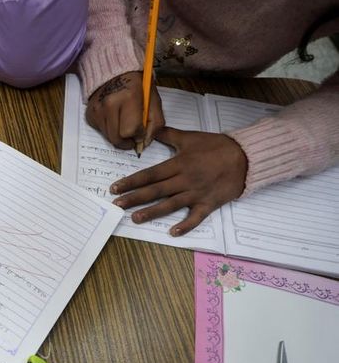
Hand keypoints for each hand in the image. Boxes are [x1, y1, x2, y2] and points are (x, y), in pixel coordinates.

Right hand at [86, 71, 164, 149]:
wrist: (114, 72)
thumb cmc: (137, 85)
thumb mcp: (153, 100)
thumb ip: (155, 123)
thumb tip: (145, 143)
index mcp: (128, 98)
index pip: (131, 130)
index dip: (139, 135)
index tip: (141, 132)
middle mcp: (109, 104)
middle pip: (117, 139)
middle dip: (127, 141)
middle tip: (133, 135)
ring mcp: (97, 110)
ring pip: (108, 138)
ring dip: (118, 135)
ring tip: (123, 122)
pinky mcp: (90, 114)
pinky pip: (101, 132)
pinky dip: (109, 129)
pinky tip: (114, 118)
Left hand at [110, 127, 247, 235]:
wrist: (246, 157)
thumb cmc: (217, 146)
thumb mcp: (190, 137)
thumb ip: (168, 135)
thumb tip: (151, 129)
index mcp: (178, 164)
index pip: (149, 174)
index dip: (131, 181)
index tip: (115, 187)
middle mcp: (184, 180)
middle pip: (155, 190)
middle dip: (134, 198)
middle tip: (117, 204)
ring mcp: (196, 193)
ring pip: (170, 205)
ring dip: (152, 212)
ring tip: (135, 218)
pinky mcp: (209, 203)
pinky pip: (196, 217)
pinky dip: (185, 226)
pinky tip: (172, 233)